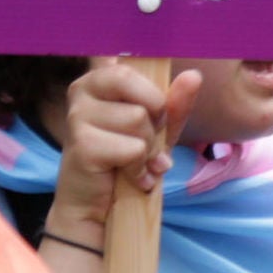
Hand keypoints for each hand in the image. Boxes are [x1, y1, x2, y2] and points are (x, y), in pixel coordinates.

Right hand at [43, 58, 201, 238]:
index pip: (139, 65)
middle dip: (156, 123)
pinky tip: (131, 177)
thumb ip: (174, 103)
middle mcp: (82, 89)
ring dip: (148, 150)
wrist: (96, 207)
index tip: (151, 116)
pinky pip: (133, 149)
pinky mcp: (81, 144)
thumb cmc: (124, 160)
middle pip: (146, 94)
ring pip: (140, 121)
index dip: (155, 95)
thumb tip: (194, 76)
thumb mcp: (157, 129)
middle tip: (144, 142)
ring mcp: (78, 115)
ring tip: (135, 162)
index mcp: (100, 77)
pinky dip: (139, 168)